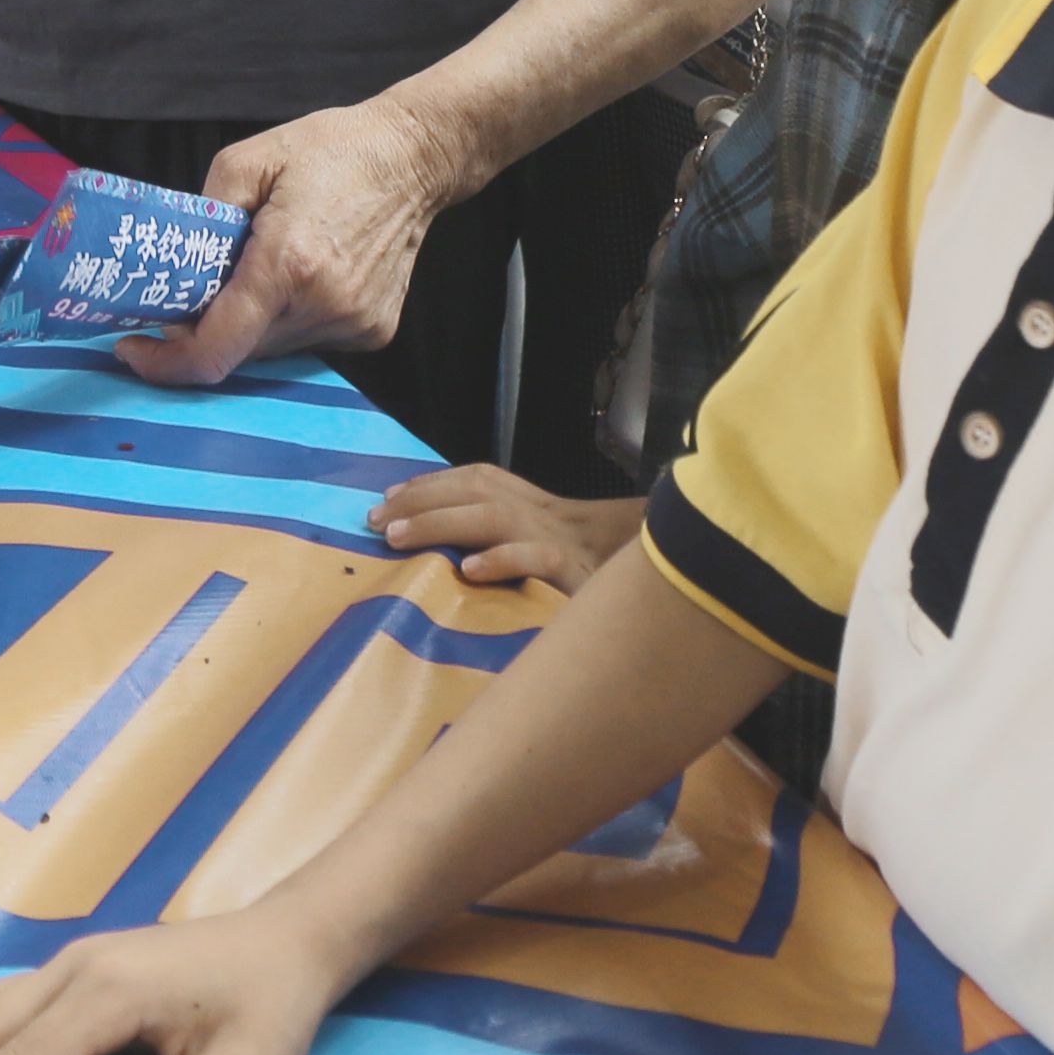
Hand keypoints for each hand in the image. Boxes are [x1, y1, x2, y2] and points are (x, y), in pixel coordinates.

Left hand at [118, 101, 463, 385]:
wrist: (415, 158)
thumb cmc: (330, 150)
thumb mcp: (244, 160)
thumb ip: (199, 220)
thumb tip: (174, 278)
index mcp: (287, 262)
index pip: (216, 348)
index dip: (167, 362)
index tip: (135, 348)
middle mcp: (324, 304)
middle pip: (239, 348)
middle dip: (205, 328)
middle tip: (193, 290)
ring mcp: (353, 323)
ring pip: (272, 349)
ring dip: (250, 322)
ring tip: (261, 267)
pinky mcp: (372, 331)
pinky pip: (307, 340)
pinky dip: (288, 318)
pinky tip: (303, 273)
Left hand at [368, 464, 640, 590]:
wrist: (678, 575)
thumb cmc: (607, 571)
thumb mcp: (556, 550)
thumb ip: (515, 545)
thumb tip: (460, 555)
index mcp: (539, 505)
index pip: (478, 479)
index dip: (432, 483)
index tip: (388, 497)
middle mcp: (546, 514)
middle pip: (476, 491)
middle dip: (421, 500)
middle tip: (375, 521)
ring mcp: (563, 540)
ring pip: (496, 518)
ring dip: (443, 523)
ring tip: (400, 537)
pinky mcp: (580, 572)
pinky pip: (538, 560)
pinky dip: (504, 561)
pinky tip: (471, 573)